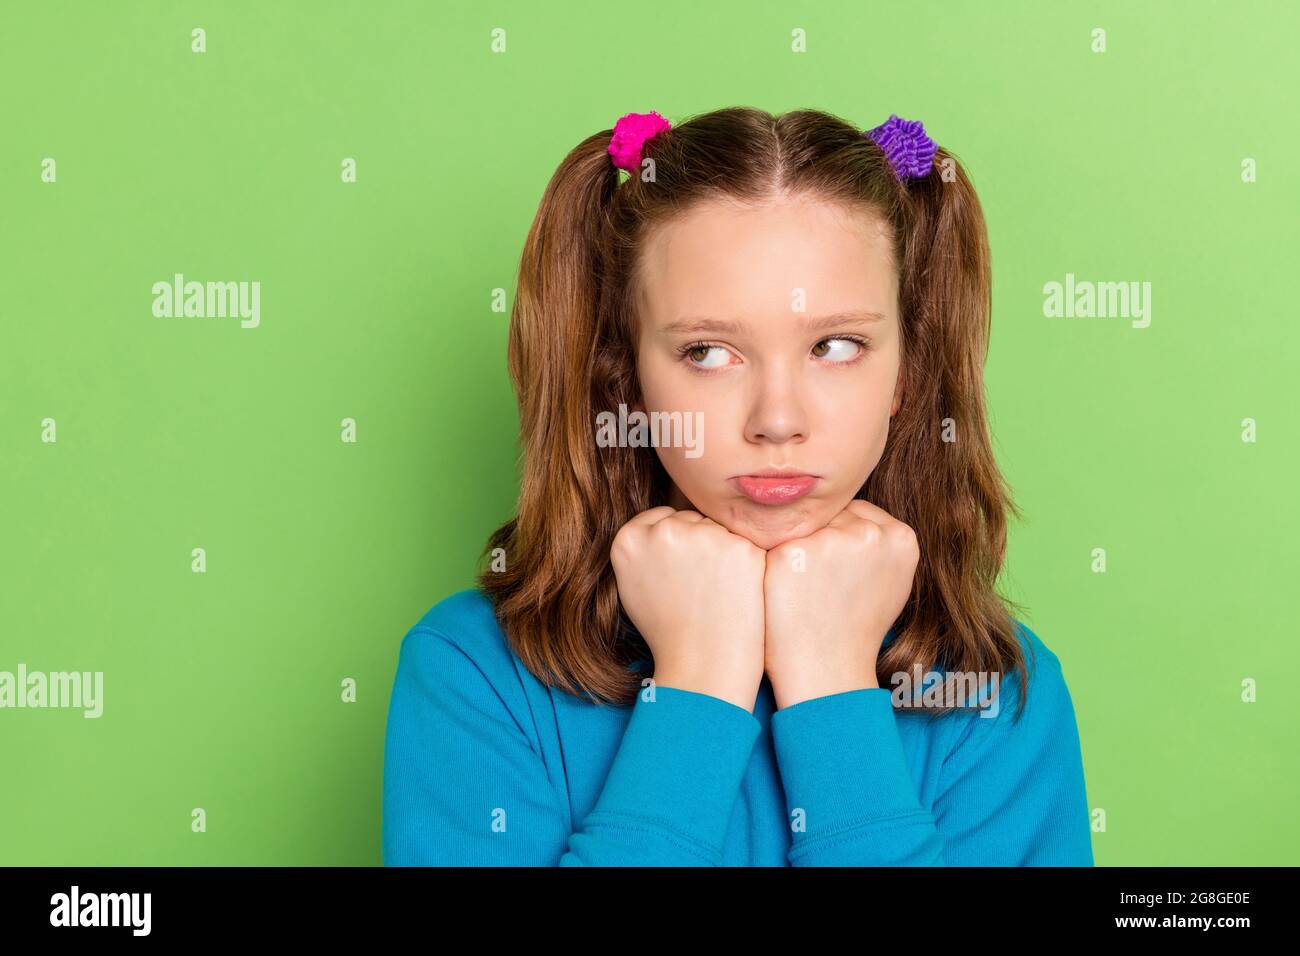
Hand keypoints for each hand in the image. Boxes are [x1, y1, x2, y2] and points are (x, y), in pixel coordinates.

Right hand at [610, 506, 767, 710]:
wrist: (703, 666)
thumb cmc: (668, 631)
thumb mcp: (632, 586)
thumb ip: (642, 548)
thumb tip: (660, 524)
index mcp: (629, 539)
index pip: (662, 518)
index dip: (675, 546)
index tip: (679, 573)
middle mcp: (664, 532)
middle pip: (692, 519)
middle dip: (699, 544)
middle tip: (698, 588)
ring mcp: (704, 537)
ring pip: (720, 530)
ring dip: (723, 552)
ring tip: (715, 593)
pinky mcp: (741, 548)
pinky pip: (745, 544)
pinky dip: (746, 565)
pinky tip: (737, 593)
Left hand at [762, 498, 919, 709]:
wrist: (825, 672)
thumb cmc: (854, 628)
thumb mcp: (890, 582)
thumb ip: (880, 542)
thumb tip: (855, 513)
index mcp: (901, 538)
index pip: (856, 512)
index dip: (838, 538)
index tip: (832, 568)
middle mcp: (868, 534)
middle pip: (829, 514)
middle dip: (818, 539)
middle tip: (816, 580)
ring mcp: (829, 541)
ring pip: (801, 524)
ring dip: (794, 546)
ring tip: (800, 586)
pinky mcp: (790, 553)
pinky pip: (774, 539)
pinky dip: (771, 559)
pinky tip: (778, 585)